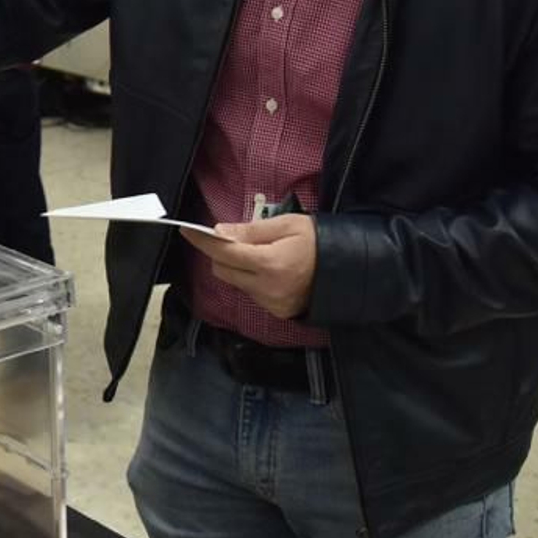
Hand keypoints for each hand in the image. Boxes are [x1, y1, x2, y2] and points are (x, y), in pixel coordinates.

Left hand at [182, 215, 317, 319]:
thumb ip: (251, 231)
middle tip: (233, 240)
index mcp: (269, 263)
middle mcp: (267, 288)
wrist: (349, 270)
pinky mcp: (277, 312)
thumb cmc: (318, 241)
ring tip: (260, 254)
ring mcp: (272, 303)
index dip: (203, 241)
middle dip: (221, 255)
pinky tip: (270, 271)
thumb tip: (219, 232)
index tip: (188, 230)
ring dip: (237, 268)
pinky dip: (252, 280)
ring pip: (236, 283)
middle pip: (223, 271)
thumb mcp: (287, 225)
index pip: (224, 253)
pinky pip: (252, 294)